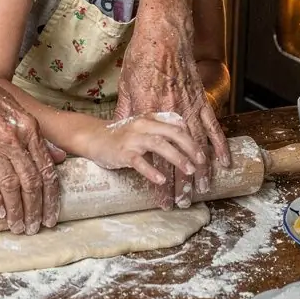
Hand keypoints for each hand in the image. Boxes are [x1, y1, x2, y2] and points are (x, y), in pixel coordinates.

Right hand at [0, 55, 63, 233]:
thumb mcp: (18, 111)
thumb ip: (38, 136)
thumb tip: (59, 157)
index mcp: (29, 129)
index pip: (46, 170)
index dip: (51, 197)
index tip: (51, 215)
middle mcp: (15, 139)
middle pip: (32, 183)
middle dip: (35, 210)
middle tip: (35, 228)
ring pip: (11, 186)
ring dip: (16, 211)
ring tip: (17, 226)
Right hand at [70, 113, 205, 187]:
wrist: (94, 138)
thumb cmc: (122, 134)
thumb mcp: (143, 125)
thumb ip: (162, 126)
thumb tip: (185, 131)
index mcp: (151, 118)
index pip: (177, 125)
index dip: (193, 138)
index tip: (204, 153)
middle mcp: (143, 125)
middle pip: (173, 133)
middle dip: (190, 147)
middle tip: (201, 162)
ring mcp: (133, 138)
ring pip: (159, 145)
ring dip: (177, 157)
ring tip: (189, 170)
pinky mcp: (123, 152)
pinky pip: (139, 161)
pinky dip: (151, 171)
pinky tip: (161, 180)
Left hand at [117, 0, 229, 205]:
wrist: (165, 34)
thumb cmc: (142, 58)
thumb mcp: (126, 85)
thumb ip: (125, 112)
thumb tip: (118, 134)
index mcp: (149, 112)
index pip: (155, 154)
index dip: (158, 179)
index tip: (159, 198)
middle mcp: (171, 113)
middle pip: (178, 156)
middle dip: (180, 183)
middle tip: (181, 204)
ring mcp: (190, 107)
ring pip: (198, 146)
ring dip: (200, 171)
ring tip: (200, 192)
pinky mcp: (202, 100)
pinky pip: (214, 127)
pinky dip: (220, 146)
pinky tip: (224, 163)